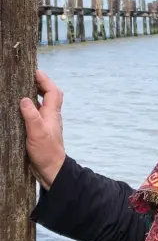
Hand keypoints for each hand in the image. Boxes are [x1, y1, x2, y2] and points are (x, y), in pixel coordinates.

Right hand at [19, 70, 65, 189]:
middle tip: (29, 77)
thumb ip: (31, 116)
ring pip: (44, 104)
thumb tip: (25, 99)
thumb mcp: (37, 133)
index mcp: (52, 114)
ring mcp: (47, 123)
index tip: (35, 71)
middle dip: (42, 84)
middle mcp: (51, 116)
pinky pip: (38, 113)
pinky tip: (22, 109)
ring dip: (37, 95)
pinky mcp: (42, 131)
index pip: (52, 91)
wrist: (51, 169)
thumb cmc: (46, 151)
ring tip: (23, 89)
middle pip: (51, 95)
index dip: (45, 80)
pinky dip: (32, 107)